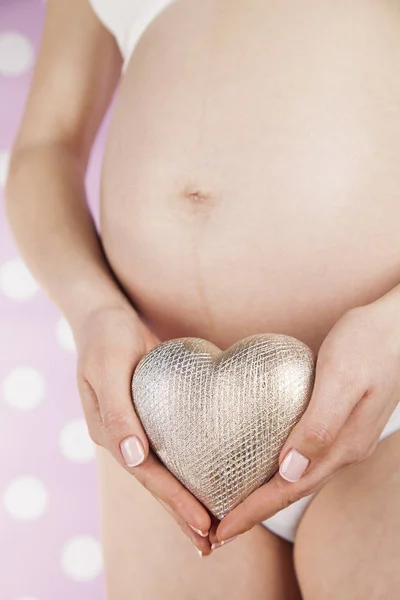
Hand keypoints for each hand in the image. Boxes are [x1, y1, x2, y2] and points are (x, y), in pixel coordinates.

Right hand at [75, 304, 211, 554]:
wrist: (106, 317)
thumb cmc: (106, 337)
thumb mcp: (107, 366)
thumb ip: (116, 411)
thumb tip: (132, 458)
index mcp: (109, 433)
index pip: (146, 475)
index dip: (174, 500)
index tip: (203, 523)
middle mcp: (124, 437)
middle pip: (156, 482)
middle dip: (182, 512)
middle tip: (212, 543)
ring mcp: (138, 428)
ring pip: (165, 469)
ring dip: (186, 497)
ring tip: (213, 527)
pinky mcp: (153, 415)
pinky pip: (174, 446)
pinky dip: (189, 467)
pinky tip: (210, 476)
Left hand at [214, 289, 399, 543]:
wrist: (397, 325)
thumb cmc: (368, 343)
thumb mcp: (341, 379)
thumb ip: (319, 426)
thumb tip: (289, 470)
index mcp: (344, 444)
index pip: (290, 489)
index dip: (253, 511)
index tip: (220, 531)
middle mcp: (346, 448)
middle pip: (293, 490)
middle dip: (255, 512)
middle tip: (218, 530)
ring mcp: (346, 437)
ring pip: (300, 475)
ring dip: (267, 493)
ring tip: (236, 504)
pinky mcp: (340, 420)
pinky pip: (305, 454)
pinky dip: (280, 468)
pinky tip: (264, 462)